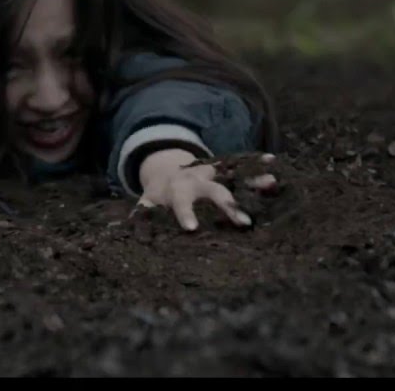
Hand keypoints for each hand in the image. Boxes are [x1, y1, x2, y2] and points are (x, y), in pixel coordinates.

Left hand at [136, 149, 278, 231]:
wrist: (169, 168)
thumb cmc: (159, 195)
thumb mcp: (147, 203)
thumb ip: (141, 215)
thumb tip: (120, 231)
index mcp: (178, 190)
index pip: (181, 203)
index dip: (185, 214)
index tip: (192, 229)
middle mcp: (198, 180)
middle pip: (214, 192)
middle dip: (228, 206)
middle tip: (244, 224)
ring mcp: (213, 175)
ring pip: (235, 177)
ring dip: (253, 180)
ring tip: (272, 182)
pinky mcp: (226, 172)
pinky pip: (244, 171)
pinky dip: (258, 168)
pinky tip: (274, 164)